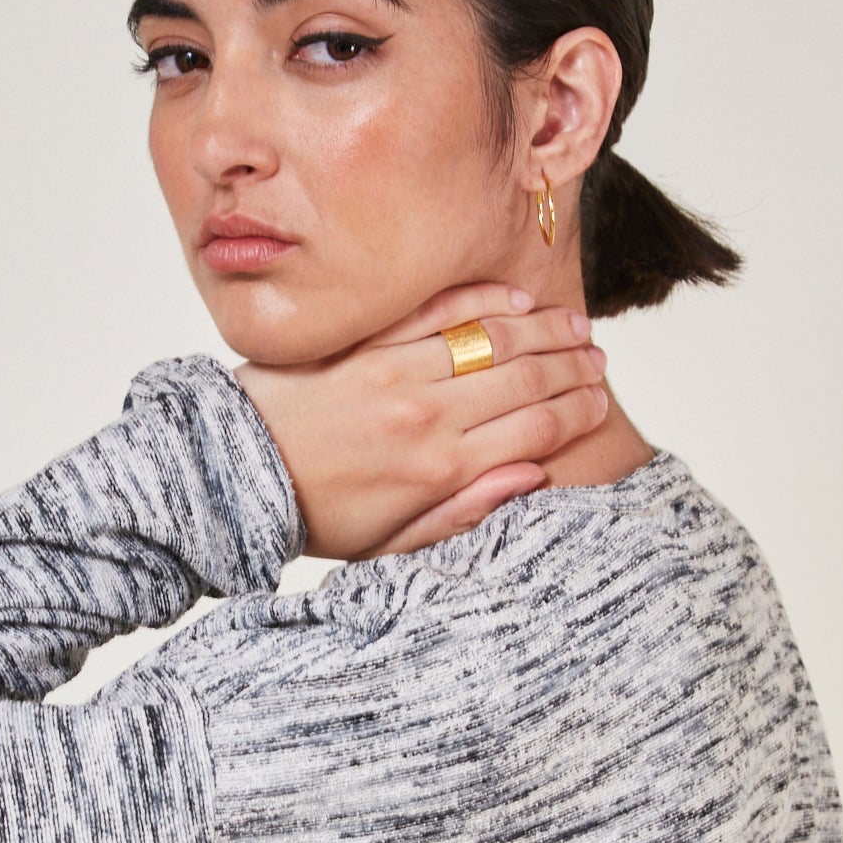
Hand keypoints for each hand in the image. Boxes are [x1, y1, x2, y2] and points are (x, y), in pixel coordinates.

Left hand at [231, 282, 608, 561]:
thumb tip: (533, 476)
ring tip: (573, 326)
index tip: (600, 402)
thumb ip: (466, 511)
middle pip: (526, 380)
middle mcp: (428, 416)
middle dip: (573, 368)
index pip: (537, 430)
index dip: (578, 412)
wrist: (241, 473)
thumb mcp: (393, 543)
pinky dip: (482, 300)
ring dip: (543, 329)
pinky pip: (439, 310)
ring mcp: (398, 371)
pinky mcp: (369, 340)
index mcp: (441, 470)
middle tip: (598, 359)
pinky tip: (514, 299)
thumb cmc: (320, 517)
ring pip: (492, 339)